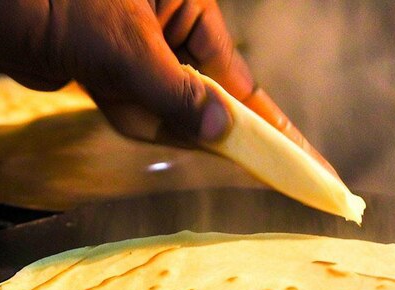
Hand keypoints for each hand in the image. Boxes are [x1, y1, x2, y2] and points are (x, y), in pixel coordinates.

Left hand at [0, 0, 328, 166]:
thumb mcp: (122, 43)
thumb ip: (177, 93)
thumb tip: (224, 134)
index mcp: (189, 10)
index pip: (244, 86)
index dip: (276, 133)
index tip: (309, 169)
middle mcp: (172, 34)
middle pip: (205, 105)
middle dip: (177, 115)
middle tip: (143, 89)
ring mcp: (143, 55)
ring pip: (163, 114)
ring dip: (131, 107)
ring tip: (91, 62)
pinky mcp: (113, 73)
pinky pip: (131, 111)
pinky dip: (115, 106)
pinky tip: (85, 70)